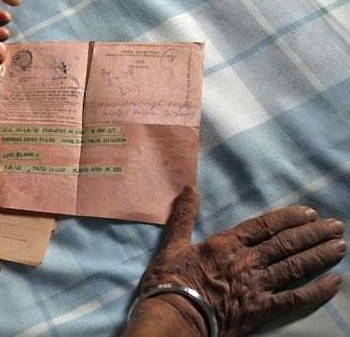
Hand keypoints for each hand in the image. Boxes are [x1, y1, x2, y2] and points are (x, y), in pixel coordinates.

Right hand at [129, 186, 345, 336]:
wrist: (176, 316)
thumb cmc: (172, 280)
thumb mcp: (173, 244)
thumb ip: (184, 216)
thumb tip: (188, 188)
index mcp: (228, 244)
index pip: (264, 226)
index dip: (288, 218)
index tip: (309, 213)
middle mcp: (248, 261)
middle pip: (286, 244)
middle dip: (312, 234)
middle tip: (336, 226)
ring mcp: (258, 286)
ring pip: (295, 266)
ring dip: (319, 255)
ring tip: (340, 246)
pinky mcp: (262, 309)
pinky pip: (295, 299)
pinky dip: (316, 291)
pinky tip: (334, 282)